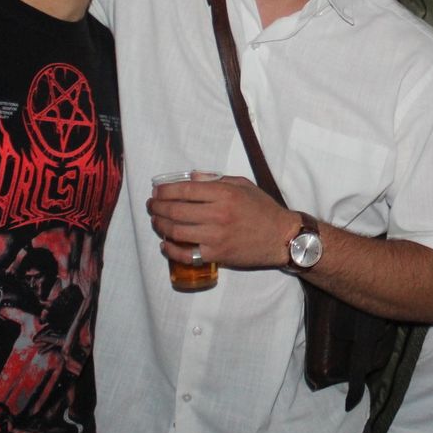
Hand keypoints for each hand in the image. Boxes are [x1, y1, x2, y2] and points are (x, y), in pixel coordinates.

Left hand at [146, 175, 295, 269]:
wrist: (281, 237)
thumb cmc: (263, 209)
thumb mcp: (243, 185)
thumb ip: (217, 180)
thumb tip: (191, 178)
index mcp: (224, 193)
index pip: (185, 189)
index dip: (165, 190)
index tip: (157, 191)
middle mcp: (218, 214)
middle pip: (176, 210)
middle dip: (157, 207)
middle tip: (152, 206)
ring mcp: (216, 236)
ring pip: (176, 231)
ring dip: (160, 226)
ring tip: (156, 221)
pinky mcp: (216, 255)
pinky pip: (186, 253)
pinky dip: (170, 250)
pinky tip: (164, 244)